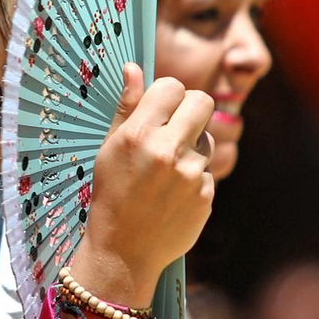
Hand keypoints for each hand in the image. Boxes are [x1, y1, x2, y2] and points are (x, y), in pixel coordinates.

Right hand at [80, 64, 214, 302]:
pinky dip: (194, 179)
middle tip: (176, 127)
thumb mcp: (109, 149)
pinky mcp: (206, 196)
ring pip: (208, 139)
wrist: (122, 251)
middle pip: (202, 102)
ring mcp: (190, 174)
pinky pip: (208, 172)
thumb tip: (134, 68)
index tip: (161, 108)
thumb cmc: (111, 194)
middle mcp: (167, 150)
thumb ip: (127, 108)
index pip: (172, 87)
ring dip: (193, 148)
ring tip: (168, 171)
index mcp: (138, 134)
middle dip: (191, 110)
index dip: (168, 95)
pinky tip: (173, 195)